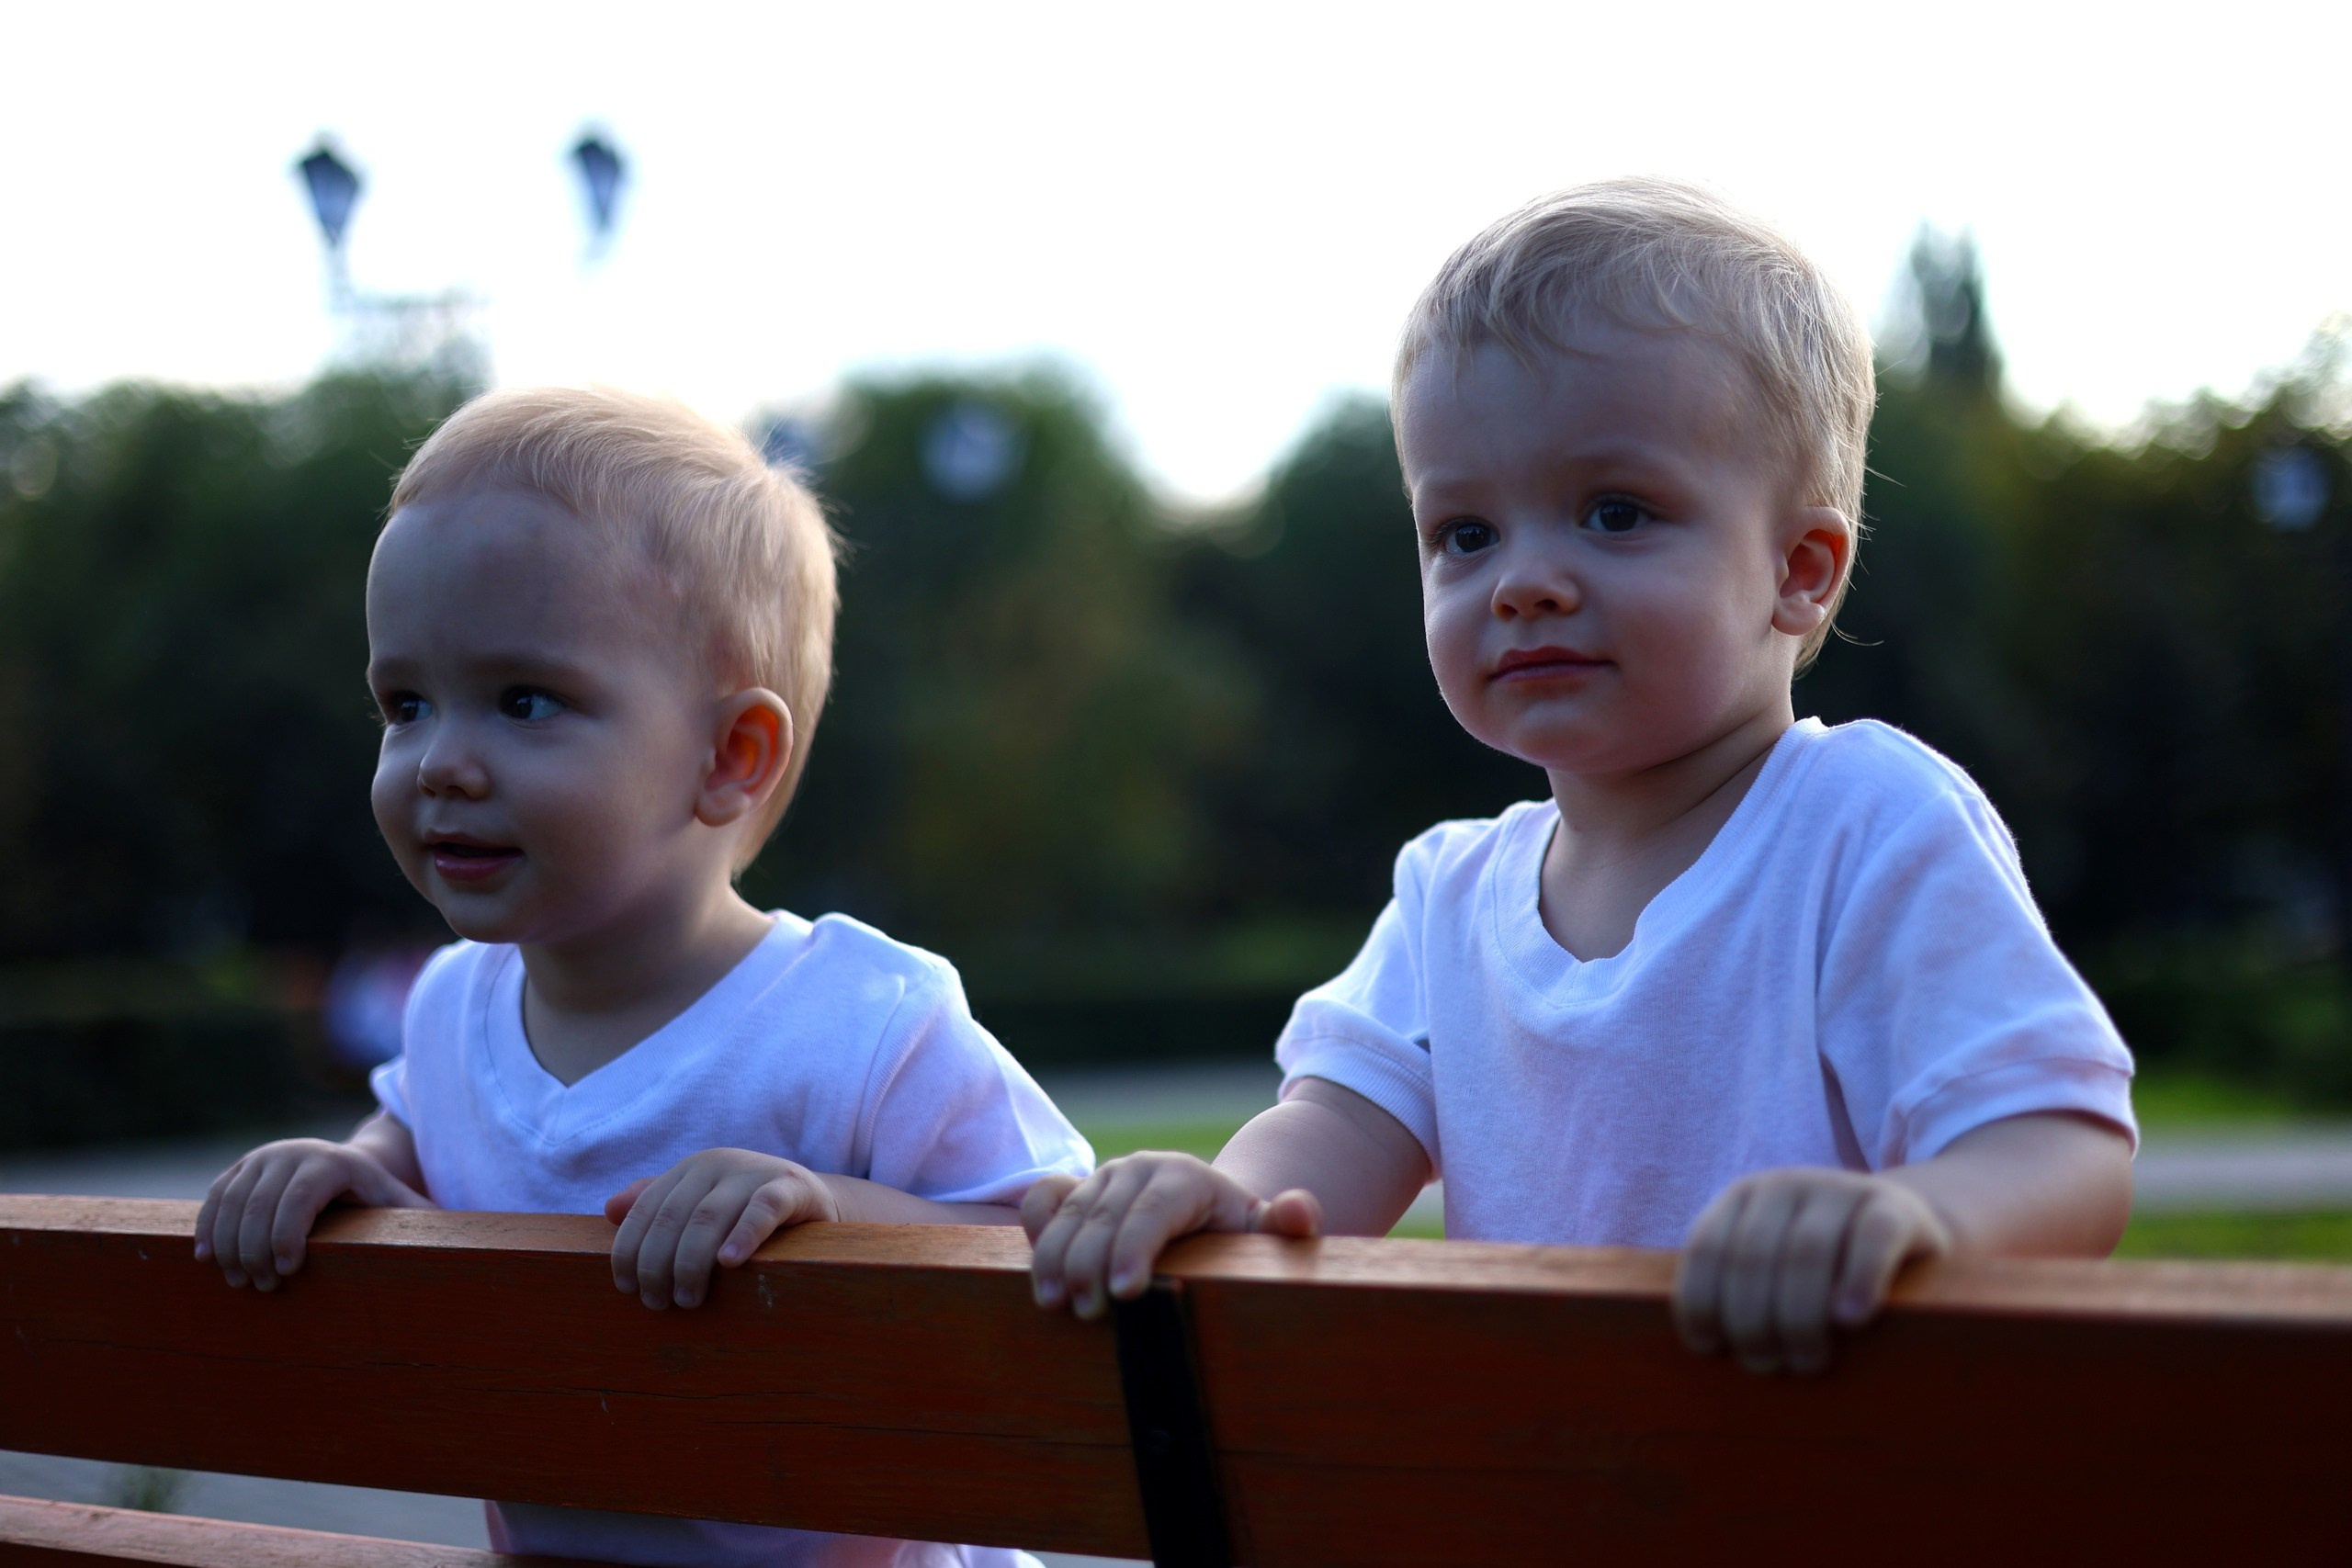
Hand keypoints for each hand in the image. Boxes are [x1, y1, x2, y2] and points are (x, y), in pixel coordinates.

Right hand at [193, 1138, 430, 1290]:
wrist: (346, 1167)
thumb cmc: (379, 1198)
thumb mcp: (403, 1206)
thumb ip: (425, 1222)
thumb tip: (465, 1246)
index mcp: (333, 1162)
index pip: (301, 1197)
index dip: (287, 1235)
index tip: (287, 1271)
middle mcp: (291, 1153)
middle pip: (259, 1205)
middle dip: (254, 1251)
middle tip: (262, 1288)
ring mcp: (260, 1159)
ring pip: (230, 1204)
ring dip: (228, 1247)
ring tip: (240, 1283)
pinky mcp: (238, 1170)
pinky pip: (213, 1200)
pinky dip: (208, 1229)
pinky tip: (208, 1260)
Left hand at [604, 1148, 840, 1309]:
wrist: (811, 1200)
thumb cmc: (745, 1212)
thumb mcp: (701, 1205)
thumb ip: (657, 1207)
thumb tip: (609, 1210)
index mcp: (690, 1170)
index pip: (646, 1209)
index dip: (630, 1250)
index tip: (626, 1289)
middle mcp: (717, 1164)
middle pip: (673, 1217)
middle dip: (657, 1264)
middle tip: (658, 1304)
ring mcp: (755, 1172)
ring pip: (709, 1216)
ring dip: (690, 1261)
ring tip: (687, 1299)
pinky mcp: (792, 1186)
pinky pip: (764, 1208)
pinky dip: (744, 1233)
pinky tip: (730, 1261)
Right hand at [1022, 1151, 1321, 1319]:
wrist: (1206, 1217)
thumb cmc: (1235, 1236)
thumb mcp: (1264, 1232)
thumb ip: (1287, 1224)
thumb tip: (1300, 1211)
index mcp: (1186, 1177)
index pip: (1155, 1209)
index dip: (1136, 1248)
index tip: (1126, 1293)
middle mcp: (1140, 1170)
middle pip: (1105, 1215)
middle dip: (1091, 1264)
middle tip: (1090, 1313)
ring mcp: (1103, 1178)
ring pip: (1070, 1212)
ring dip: (1055, 1257)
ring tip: (1054, 1303)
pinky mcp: (1076, 1189)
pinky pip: (1044, 1198)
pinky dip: (1034, 1227)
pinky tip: (1035, 1269)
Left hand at [1673, 1167, 1951, 1375]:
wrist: (1900, 1228)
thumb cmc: (1822, 1271)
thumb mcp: (1771, 1268)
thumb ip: (1738, 1290)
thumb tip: (1706, 1350)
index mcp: (1742, 1197)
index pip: (1706, 1249)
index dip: (1699, 1302)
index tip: (1710, 1349)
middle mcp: (1785, 1186)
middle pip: (1752, 1258)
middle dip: (1751, 1323)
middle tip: (1767, 1366)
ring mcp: (1840, 1189)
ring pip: (1806, 1253)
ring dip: (1798, 1318)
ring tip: (1807, 1361)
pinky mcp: (1894, 1206)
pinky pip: (1872, 1240)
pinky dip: (1859, 1282)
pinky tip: (1850, 1321)